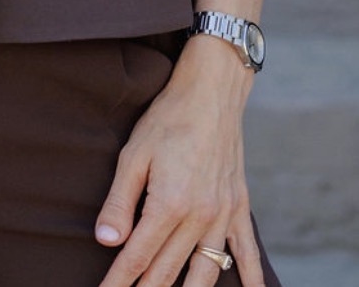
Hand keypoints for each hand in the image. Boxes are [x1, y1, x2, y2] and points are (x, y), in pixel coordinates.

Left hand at [94, 36, 263, 286]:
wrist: (212, 90)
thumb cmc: (168, 118)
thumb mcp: (134, 154)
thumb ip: (120, 201)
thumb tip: (107, 241)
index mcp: (169, 203)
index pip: (137, 256)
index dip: (119, 281)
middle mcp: (199, 216)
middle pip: (167, 271)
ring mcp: (223, 214)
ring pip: (205, 272)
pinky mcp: (239, 207)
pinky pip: (247, 252)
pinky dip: (251, 278)